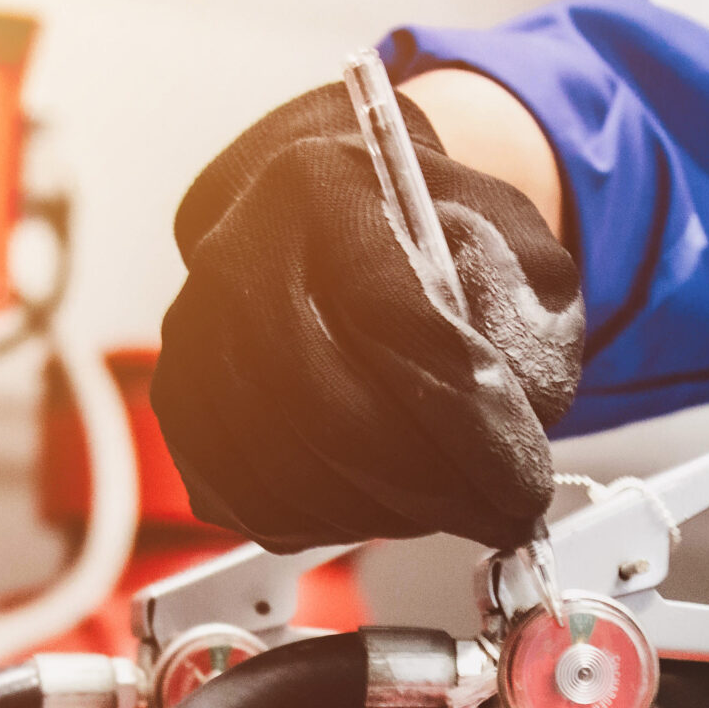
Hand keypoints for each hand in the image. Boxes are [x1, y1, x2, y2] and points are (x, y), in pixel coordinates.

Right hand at [154, 80, 582, 552]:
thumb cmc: (432, 233)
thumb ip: (525, 313)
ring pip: (280, 464)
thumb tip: (517, 407)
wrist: (340, 219)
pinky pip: (244, 495)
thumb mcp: (512, 242)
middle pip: (326, 404)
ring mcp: (194, 331)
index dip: (468, 420)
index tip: (523, 482)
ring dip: (382, 510)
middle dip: (428, 484)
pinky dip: (325, 524)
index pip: (393, 319)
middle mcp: (237, 251)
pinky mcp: (183, 403)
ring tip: (452, 509)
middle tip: (498, 514)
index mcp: (323, 184)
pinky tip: (384, 507)